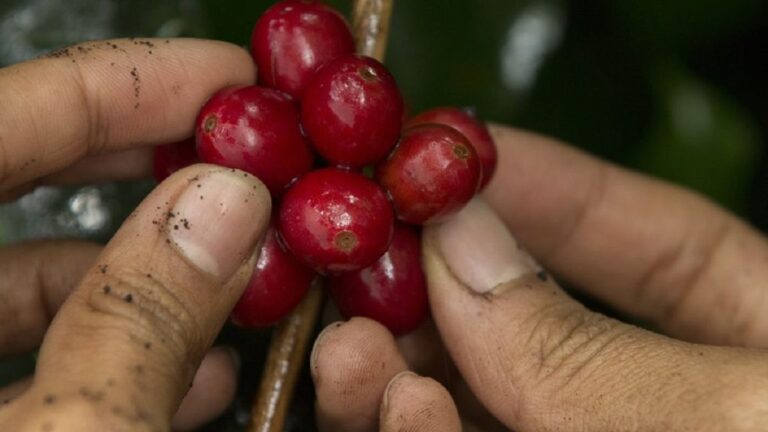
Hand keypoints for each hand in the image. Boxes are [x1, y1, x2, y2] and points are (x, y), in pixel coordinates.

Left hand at [0, 39, 271, 430]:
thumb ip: (140, 319)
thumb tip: (227, 207)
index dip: (120, 84)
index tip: (226, 80)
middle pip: (12, 182)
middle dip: (141, 162)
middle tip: (236, 152)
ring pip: (33, 281)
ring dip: (152, 270)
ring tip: (244, 272)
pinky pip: (38, 360)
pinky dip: (123, 352)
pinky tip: (199, 371)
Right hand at [311, 125, 767, 430]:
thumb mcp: (739, 410)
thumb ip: (595, 347)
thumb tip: (465, 250)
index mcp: (764, 348)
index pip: (657, 245)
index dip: (549, 188)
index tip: (451, 154)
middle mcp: (670, 405)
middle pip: (534, 328)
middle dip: (437, 292)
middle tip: (365, 263)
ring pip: (477, 402)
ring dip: (401, 370)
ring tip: (354, 351)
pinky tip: (397, 410)